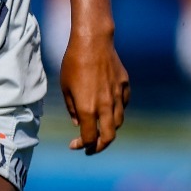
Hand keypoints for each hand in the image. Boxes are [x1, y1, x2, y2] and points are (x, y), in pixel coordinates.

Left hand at [61, 29, 129, 153]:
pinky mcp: (125, 86)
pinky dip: (117, 112)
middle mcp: (105, 106)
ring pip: (118, 122)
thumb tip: (78, 122)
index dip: (82, 145)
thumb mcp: (65, 87)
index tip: (75, 145)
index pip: (90, 138)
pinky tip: (109, 109)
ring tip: (99, 129)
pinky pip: (124, 105)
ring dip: (109, 130)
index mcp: (87, 109)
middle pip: (109, 137)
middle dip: (100, 146)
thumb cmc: (73, 63)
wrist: (93, 42)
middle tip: (91, 148)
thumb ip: (72, 108)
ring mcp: (118, 96)